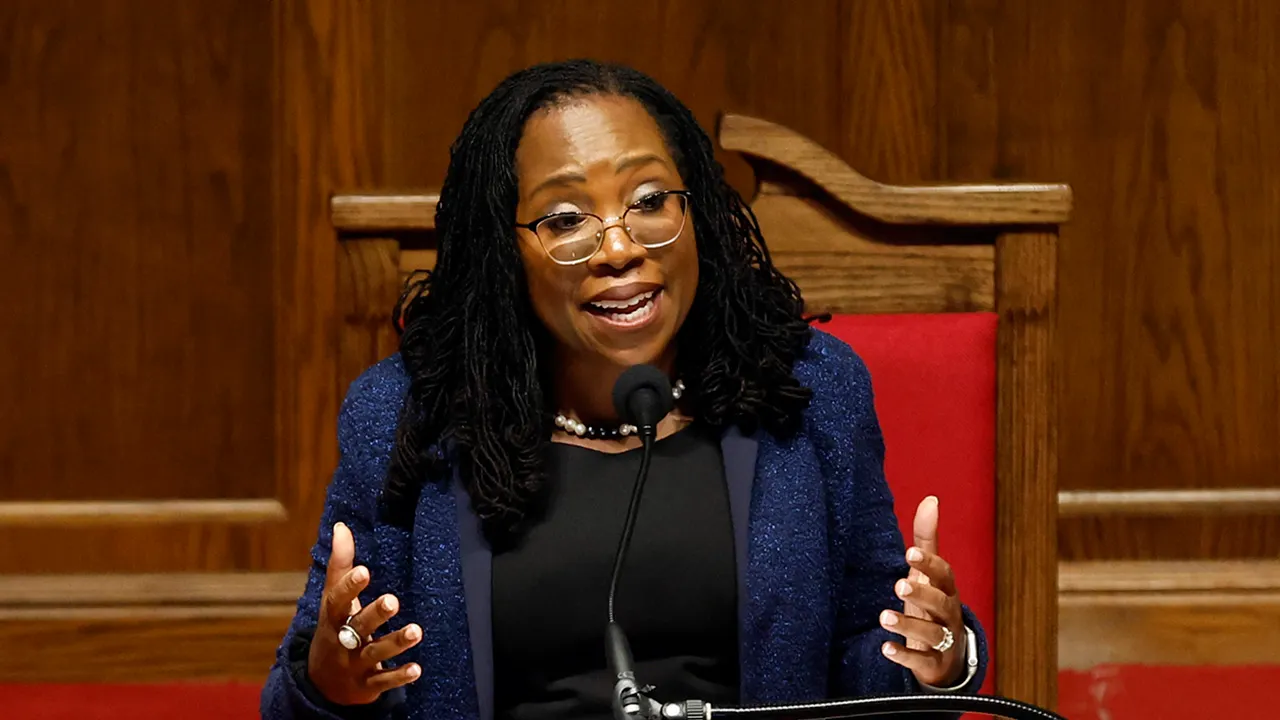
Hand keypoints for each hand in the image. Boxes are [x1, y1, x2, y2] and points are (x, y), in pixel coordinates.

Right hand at [308, 522, 422, 704]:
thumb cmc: (333, 628)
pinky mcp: (368, 684)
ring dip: (395, 643)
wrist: (321, 682)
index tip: (364, 571)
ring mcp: (355, 664)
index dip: (349, 586)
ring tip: (416, 631)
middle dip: (374, 614)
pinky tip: (417, 668)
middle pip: (358, 626)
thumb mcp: (333, 600)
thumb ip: (341, 564)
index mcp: (333, 617)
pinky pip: (384, 681)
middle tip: (393, 600)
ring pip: (375, 653)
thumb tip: (342, 526)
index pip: (338, 600)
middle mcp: (342, 640)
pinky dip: (399, 676)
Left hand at [879, 496, 967, 687]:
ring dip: (907, 626)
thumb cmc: (934, 606)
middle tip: (899, 585)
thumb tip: (930, 499)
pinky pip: (920, 661)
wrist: (948, 656)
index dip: (929, 564)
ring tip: (884, 617)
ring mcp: (942, 641)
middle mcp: (948, 615)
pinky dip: (904, 655)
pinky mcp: (933, 664)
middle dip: (921, 595)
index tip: (909, 553)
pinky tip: (886, 648)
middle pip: (940, 604)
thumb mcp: (930, 574)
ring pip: (930, 635)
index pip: (944, 575)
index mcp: (947, 590)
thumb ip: (927, 539)